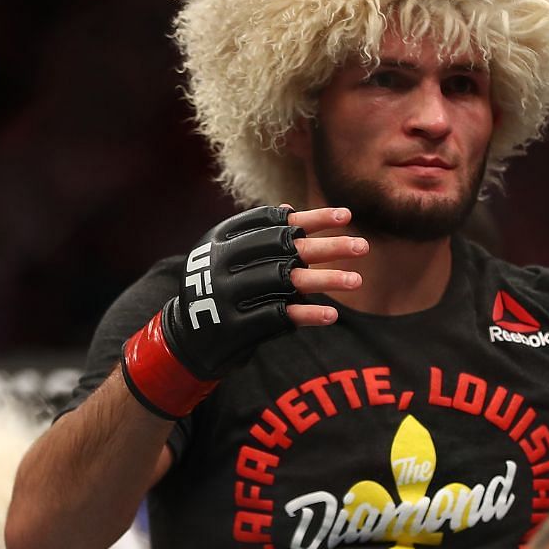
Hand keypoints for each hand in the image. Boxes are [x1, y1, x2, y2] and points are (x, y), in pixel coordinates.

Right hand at [120, 205, 366, 418]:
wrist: (185, 338)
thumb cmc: (215, 290)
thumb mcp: (223, 257)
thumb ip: (253, 236)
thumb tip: (290, 210)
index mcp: (219, 240)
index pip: (272, 222)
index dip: (311, 218)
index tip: (346, 216)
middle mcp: (221, 263)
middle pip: (284, 249)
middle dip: (327, 247)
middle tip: (363, 246)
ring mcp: (226, 295)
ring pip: (285, 281)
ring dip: (325, 280)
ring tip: (357, 280)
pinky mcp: (234, 326)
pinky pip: (277, 317)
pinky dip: (306, 315)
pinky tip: (332, 315)